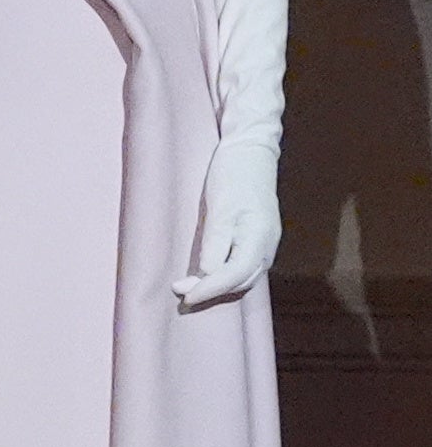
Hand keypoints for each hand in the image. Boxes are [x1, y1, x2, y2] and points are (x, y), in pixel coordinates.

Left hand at [174, 138, 279, 309]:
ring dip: (218, 286)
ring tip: (190, 288)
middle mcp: (267, 246)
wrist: (250, 150)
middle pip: (240, 282)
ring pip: (243, 277)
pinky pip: (244, 267)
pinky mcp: (258, 238)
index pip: (233, 276)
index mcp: (259, 238)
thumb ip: (216, 243)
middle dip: (211, 292)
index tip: (185, 295)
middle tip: (180, 292)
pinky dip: (226, 276)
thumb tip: (209, 273)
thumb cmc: (233, 174)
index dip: (209, 289)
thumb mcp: (220, 207)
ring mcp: (265, 243)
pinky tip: (209, 275)